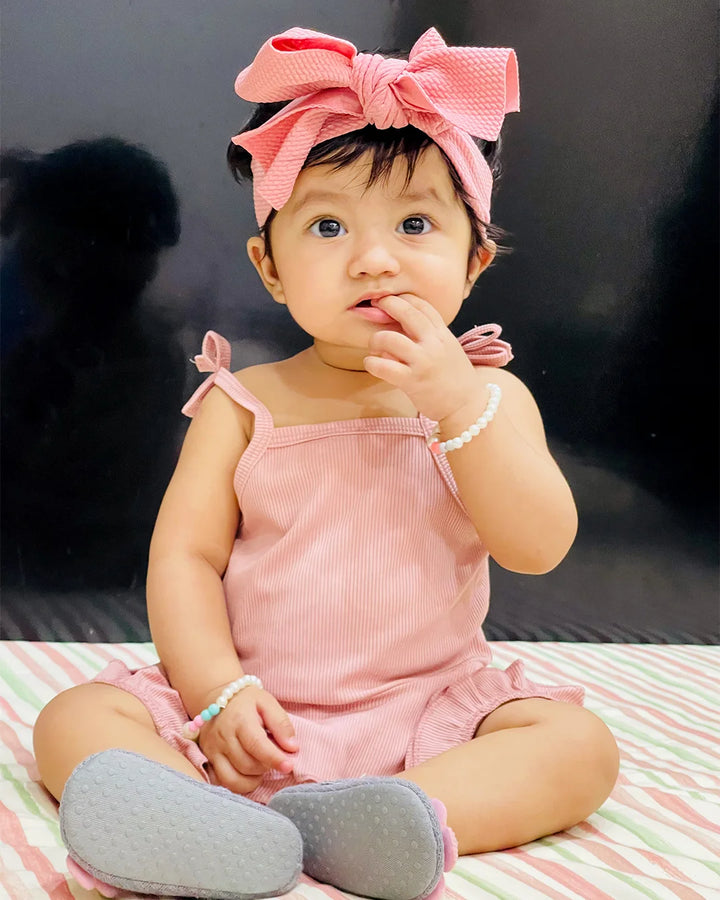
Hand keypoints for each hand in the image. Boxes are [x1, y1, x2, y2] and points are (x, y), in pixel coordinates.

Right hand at [198, 685, 297, 794]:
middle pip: (247, 765)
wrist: (218, 697)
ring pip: (233, 779)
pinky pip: (222, 782)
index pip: (257, 745)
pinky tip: (248, 774)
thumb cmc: (247, 702)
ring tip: (261, 766)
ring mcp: (212, 750)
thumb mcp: (268, 703)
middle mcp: (223, 737)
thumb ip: (281, 724)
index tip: (289, 766)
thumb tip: (292, 748)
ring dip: (253, 779)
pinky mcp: (207, 759)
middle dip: (266, 766)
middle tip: (273, 757)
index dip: (274, 759)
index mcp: (240, 720)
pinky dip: (238, 784)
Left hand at [363, 294, 477, 421]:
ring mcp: (423, 361)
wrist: (467, 406)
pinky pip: (384, 366)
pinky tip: (371, 364)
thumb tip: (400, 327)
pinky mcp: (412, 381)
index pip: (423, 306)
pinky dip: (372, 363)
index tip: (391, 298)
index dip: (404, 298)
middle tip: (375, 305)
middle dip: (388, 304)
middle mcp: (434, 344)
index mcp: (443, 334)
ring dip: (376, 339)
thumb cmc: (455, 379)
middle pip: (407, 313)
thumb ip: (429, 337)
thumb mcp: (448, 349)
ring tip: (374, 347)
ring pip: (390, 338)